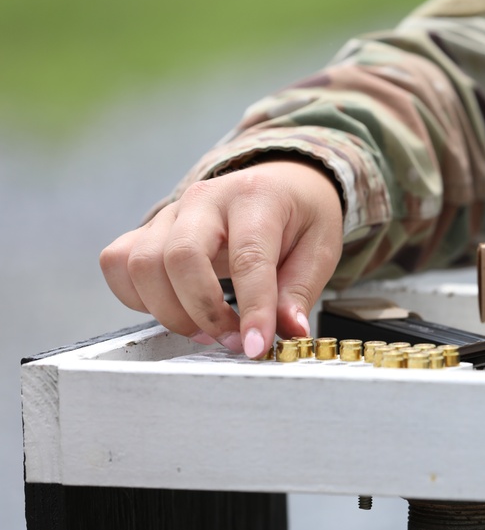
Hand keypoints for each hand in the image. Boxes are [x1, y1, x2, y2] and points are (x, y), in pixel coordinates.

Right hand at [100, 159, 343, 357]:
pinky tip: (177, 309)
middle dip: (204, 312)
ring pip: (142, 264)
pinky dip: (137, 298)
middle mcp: (206, 198)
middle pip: (180, 257)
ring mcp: (171, 212)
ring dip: (172, 312)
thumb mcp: (320, 247)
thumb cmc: (300, 216)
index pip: (248, 257)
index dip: (252, 309)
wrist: (279, 183)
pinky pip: (119, 264)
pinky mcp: (148, 229)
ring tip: (210, 332)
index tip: (257, 347)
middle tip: (234, 341)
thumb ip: (300, 290)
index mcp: (257, 196)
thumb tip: (290, 332)